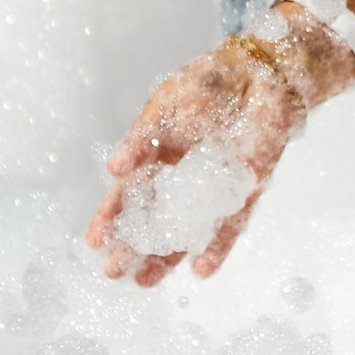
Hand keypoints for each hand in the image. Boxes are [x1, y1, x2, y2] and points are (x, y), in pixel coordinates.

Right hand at [86, 6, 354, 287]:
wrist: (260, 72)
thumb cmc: (207, 82)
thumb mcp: (165, 105)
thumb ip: (142, 139)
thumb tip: (114, 170)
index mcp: (158, 156)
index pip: (129, 193)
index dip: (112, 216)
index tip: (94, 242)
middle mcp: (183, 178)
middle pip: (154, 219)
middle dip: (133, 246)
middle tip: (113, 272)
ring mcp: (213, 187)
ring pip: (186, 229)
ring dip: (167, 256)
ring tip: (145, 281)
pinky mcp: (246, 190)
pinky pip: (230, 224)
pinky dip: (217, 247)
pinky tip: (201, 271)